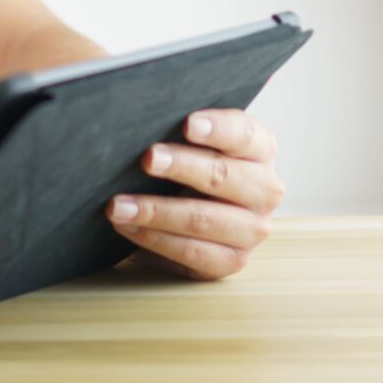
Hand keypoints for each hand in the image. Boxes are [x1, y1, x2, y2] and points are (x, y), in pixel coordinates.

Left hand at [107, 108, 283, 280]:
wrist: (183, 207)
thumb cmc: (182, 161)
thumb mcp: (185, 141)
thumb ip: (173, 128)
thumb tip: (133, 122)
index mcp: (259, 148)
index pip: (245, 133)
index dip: (218, 128)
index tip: (187, 124)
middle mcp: (265, 189)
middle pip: (224, 175)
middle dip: (181, 167)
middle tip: (146, 159)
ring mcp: (253, 229)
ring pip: (205, 219)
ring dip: (157, 212)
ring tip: (118, 205)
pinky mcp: (232, 260)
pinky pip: (194, 252)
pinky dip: (156, 239)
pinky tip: (128, 227)